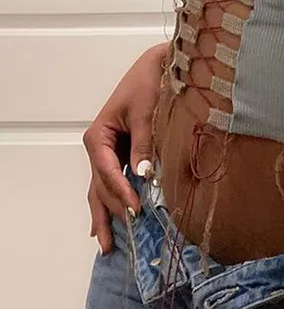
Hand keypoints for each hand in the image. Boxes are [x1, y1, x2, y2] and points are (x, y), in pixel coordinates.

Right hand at [82, 42, 167, 253]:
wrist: (159, 64)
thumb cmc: (149, 83)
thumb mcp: (145, 112)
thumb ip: (143, 144)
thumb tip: (145, 175)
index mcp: (98, 136)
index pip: (106, 172)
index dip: (120, 192)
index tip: (135, 209)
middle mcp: (99, 147)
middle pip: (99, 186)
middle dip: (108, 213)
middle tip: (115, 243)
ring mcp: (109, 151)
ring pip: (102, 188)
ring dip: (105, 214)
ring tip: (106, 244)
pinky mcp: (122, 152)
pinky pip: (114, 181)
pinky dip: (114, 200)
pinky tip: (113, 219)